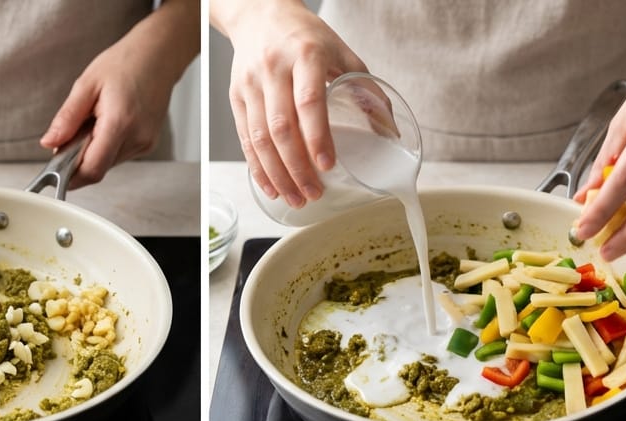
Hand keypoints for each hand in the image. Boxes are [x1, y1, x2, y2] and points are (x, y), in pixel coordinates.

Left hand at [40, 0, 197, 186]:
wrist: (157, 56)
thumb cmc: (125, 63)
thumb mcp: (87, 84)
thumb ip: (67, 118)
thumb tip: (49, 143)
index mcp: (119, 122)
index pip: (92, 168)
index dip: (71, 176)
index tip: (56, 171)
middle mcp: (136, 138)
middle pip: (99, 168)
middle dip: (79, 160)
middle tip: (71, 136)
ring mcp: (144, 144)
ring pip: (108, 164)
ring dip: (94, 152)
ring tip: (94, 122)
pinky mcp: (147, 145)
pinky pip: (119, 156)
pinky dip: (106, 146)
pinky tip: (108, 124)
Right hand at [214, 0, 367, 207]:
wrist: (261, 15)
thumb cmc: (305, 37)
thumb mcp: (340, 51)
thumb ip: (363, 87)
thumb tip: (389, 128)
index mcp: (305, 55)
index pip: (308, 101)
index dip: (317, 137)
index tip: (327, 165)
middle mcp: (273, 69)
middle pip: (281, 129)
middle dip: (297, 168)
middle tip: (313, 193)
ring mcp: (251, 85)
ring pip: (260, 139)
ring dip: (278, 176)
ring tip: (295, 198)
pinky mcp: (236, 98)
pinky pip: (245, 140)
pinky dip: (258, 169)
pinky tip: (272, 187)